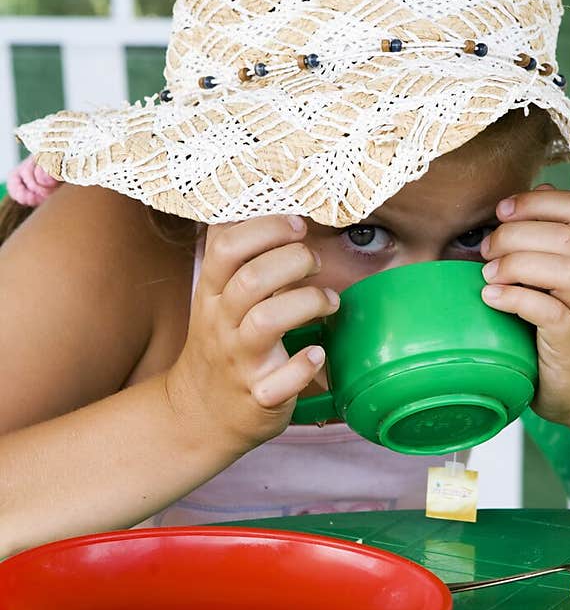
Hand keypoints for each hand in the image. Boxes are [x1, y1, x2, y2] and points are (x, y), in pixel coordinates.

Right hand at [165, 215, 338, 451]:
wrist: (199, 413)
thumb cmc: (221, 343)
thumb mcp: (215, 295)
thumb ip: (235, 253)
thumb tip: (257, 196)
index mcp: (212, 292)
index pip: (227, 247)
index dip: (266, 228)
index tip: (298, 224)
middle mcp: (222, 324)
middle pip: (252, 279)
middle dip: (294, 260)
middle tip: (317, 264)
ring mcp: (239, 361)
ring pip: (266, 322)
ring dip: (307, 304)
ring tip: (330, 302)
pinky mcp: (259, 396)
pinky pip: (280, 381)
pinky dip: (303, 366)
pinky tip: (317, 354)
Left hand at [479, 186, 569, 427]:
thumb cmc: (558, 325)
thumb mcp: (552, 279)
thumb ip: (540, 244)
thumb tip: (510, 206)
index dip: (538, 201)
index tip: (502, 211)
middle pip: (566, 235)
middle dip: (516, 234)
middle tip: (486, 250)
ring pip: (566, 270)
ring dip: (517, 265)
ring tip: (489, 276)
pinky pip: (551, 313)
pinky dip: (517, 299)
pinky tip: (492, 299)